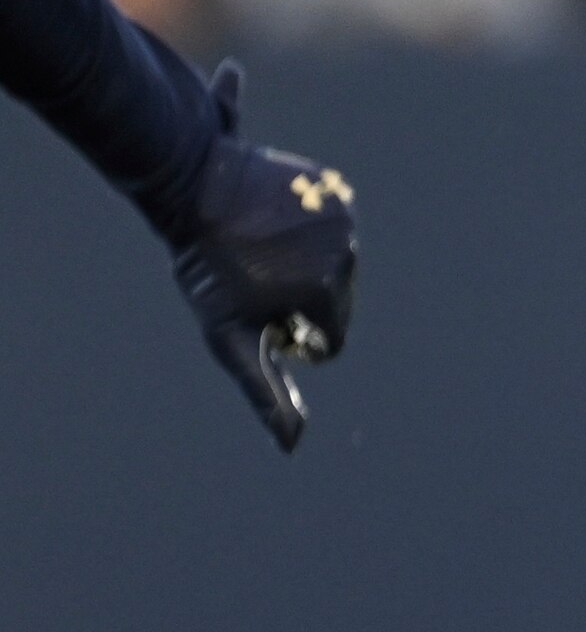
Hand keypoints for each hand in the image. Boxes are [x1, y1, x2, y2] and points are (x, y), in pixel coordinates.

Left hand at [168, 66, 355, 453]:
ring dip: (309, 269)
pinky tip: (274, 226)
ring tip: (265, 252)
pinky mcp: (339, 194)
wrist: (194, 186)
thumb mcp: (228, 335)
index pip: (331, 340)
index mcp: (324, 295)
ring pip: (338, 266)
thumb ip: (265, 390)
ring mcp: (345, 221)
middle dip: (305, 304)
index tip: (261, 320)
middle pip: (338, 303)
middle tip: (259, 285)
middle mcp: (345, 257)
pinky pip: (336, 230)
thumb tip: (292, 445)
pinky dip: (313, 235)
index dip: (295, 339)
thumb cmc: (206, 268)